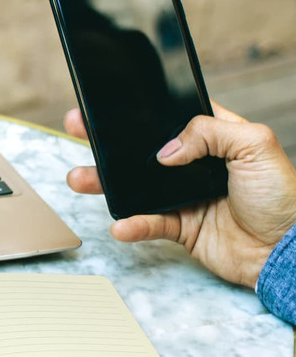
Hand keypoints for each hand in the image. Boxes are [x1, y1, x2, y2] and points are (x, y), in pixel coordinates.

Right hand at [64, 103, 295, 287]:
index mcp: (215, 138)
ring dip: (106, 184)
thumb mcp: (256, 146)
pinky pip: (148, 223)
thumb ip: (210, 133)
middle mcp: (195, 166)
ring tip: (80, 179)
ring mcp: (184, 196)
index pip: (172, 118)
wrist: (283, 251)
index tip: (113, 105)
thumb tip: (166, 150)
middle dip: (110, 142)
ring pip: (136, 187)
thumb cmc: (282, 198)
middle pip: (144, 151)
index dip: (142, 111)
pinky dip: (133, 224)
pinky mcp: (179, 226)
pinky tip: (121, 224)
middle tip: (80, 129)